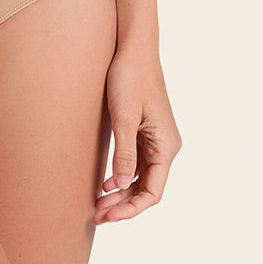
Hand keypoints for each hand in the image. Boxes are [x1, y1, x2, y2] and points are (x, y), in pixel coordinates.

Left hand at [94, 43, 180, 223]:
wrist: (133, 47)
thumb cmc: (129, 77)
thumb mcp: (123, 116)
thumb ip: (124, 152)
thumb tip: (122, 186)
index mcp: (167, 145)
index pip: (152, 192)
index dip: (130, 209)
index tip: (107, 216)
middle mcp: (166, 146)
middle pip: (147, 188)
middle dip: (123, 205)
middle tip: (96, 215)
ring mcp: (157, 139)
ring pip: (142, 177)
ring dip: (121, 193)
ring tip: (97, 204)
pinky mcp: (146, 131)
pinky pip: (137, 163)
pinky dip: (122, 177)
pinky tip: (105, 183)